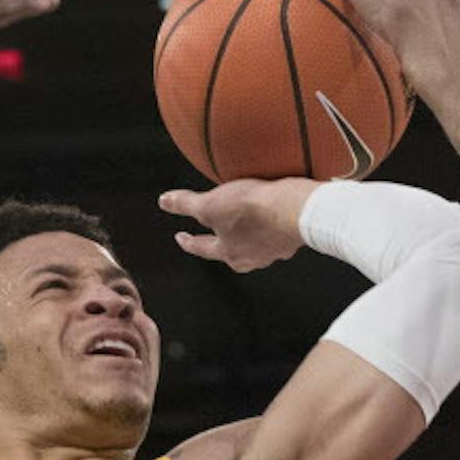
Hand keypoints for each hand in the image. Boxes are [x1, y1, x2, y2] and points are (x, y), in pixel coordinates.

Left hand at [160, 180, 318, 271]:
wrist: (295, 210)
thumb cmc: (253, 211)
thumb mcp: (209, 205)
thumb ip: (185, 204)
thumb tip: (164, 201)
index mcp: (229, 253)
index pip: (202, 248)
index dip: (189, 241)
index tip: (181, 236)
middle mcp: (252, 258)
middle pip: (230, 251)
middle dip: (221, 242)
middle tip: (215, 232)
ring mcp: (275, 249)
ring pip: (256, 244)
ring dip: (249, 234)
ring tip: (246, 221)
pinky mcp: (294, 237)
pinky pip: (278, 232)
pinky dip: (272, 224)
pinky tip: (274, 214)